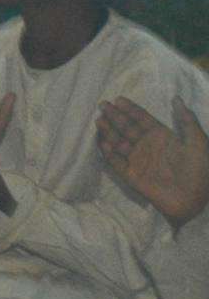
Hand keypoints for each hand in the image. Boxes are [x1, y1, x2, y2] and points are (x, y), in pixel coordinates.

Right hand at [99, 98, 208, 224]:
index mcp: (162, 137)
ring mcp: (139, 161)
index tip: (118, 99)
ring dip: (109, 131)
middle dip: (115, 117)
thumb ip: (187, 120)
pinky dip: (109, 153)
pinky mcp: (132, 176)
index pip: (143, 120)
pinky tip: (103, 142)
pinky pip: (117, 162)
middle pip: (127, 128)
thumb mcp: (198, 142)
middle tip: (103, 105)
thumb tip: (176, 98)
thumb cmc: (200, 170)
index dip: (131, 110)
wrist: (195, 200)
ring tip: (99, 120)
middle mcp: (148, 147)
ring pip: (119, 143)